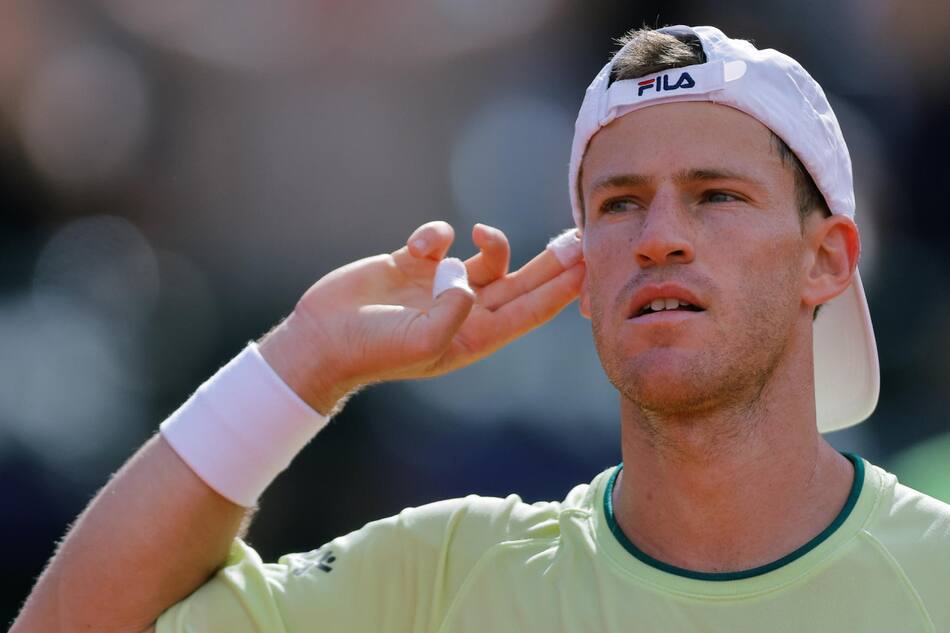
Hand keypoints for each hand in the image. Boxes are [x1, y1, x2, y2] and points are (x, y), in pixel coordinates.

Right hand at [260, 221, 584, 413]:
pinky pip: (441, 240)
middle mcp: (464, 310)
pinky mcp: (414, 264)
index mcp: (475, 334)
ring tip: (478, 234)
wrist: (320, 339)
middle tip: (579, 236)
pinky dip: (436, 235)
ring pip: (487, 258)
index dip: (561, 290)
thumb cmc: (371, 349)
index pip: (530, 311)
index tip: (589, 266)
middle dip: (551, 262)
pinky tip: (419, 247)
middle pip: (521, 282)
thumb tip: (470, 281)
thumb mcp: (417, 343)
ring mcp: (440, 286)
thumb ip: (452, 313)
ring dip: (492, 241)